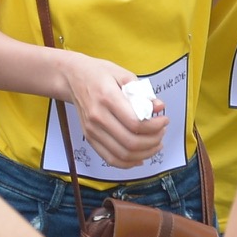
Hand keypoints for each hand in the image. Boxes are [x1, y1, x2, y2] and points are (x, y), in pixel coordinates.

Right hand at [61, 53, 167, 168]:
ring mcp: (92, 130)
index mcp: (107, 97)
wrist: (72, 77)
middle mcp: (98, 117)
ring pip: (123, 154)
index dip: (155, 126)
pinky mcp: (90, 138)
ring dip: (144, 153)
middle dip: (153, 141)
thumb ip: (142, 92)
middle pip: (131, 142)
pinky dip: (128, 163)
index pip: (135, 122)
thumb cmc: (98, 73)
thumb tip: (159, 107)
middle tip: (162, 132)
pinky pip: (111, 159)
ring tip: (156, 144)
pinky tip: (140, 157)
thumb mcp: (122, 74)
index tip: (164, 120)